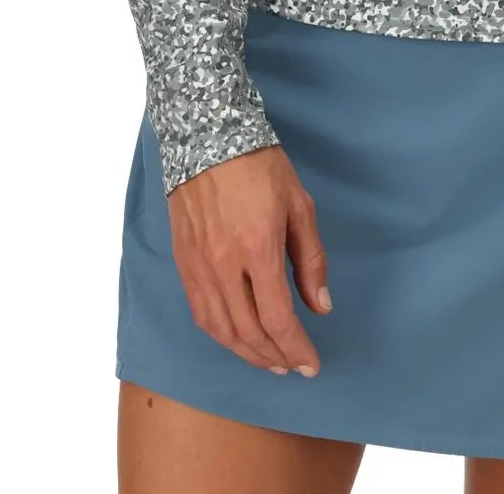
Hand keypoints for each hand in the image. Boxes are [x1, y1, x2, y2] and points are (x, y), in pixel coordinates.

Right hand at [167, 145, 331, 374]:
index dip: (296, 347)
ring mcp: (199, 267)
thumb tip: (320, 307)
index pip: (277, 317)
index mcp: (258, 248)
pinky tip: (237, 338)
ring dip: (247, 353)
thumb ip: (311, 259)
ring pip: (221, 330)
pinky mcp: (183, 264)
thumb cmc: (260, 166)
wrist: (207, 137)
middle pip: (248, 331)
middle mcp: (224, 265)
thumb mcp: (299, 204)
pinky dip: (221, 335)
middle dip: (274, 356)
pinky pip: (201, 313)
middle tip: (294, 365)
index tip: (311, 363)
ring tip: (270, 360)